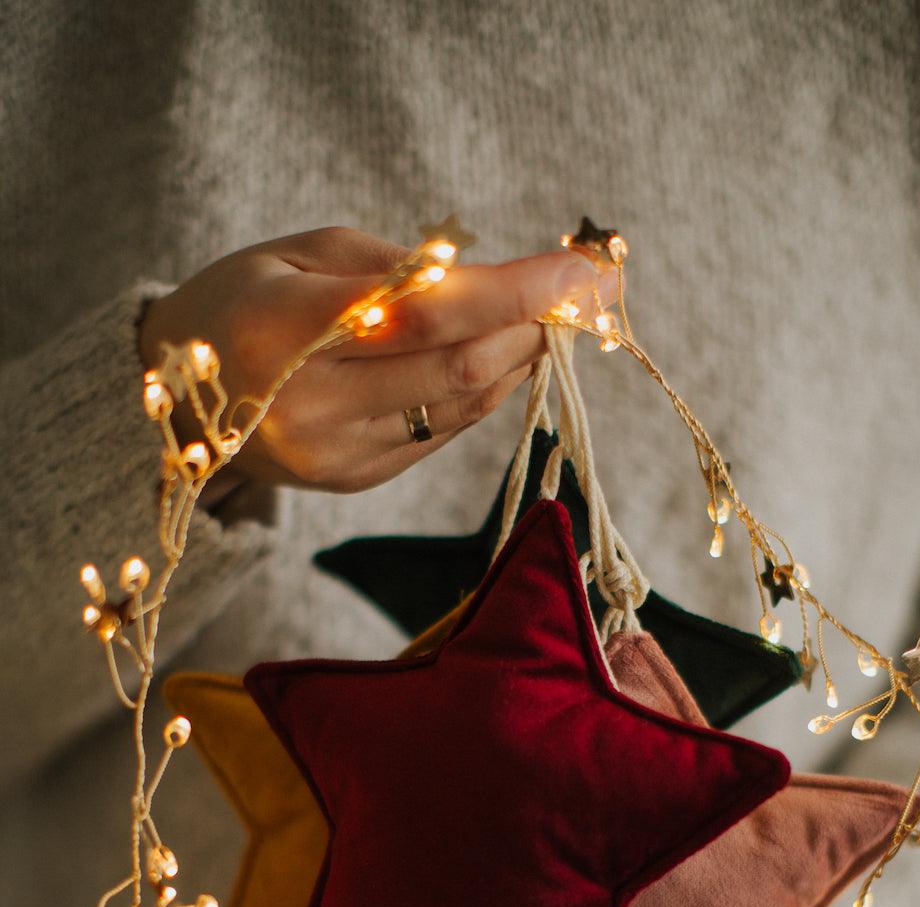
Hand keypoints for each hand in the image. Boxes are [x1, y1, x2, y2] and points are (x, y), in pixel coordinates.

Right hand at [140, 226, 603, 495]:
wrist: (174, 402)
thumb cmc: (242, 302)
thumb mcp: (300, 254)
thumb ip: (396, 264)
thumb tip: (502, 281)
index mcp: (284, 328)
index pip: (427, 311)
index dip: (516, 290)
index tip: (585, 266)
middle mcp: (311, 404)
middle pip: (459, 367)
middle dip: (535, 323)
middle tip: (586, 287)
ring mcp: (335, 454)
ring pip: (462, 405)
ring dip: (521, 357)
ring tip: (551, 315)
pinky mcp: (355, 480)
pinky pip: (443, 432)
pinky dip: (484, 389)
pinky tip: (503, 355)